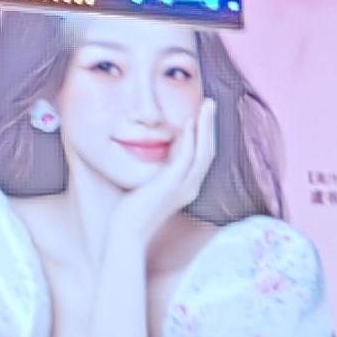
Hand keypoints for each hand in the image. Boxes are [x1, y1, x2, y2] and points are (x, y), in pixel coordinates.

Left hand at [105, 98, 220, 258]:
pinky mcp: (171, 185)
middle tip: (210, 103)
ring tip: (206, 106)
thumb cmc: (131, 212)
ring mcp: (183, 186)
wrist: (126, 233)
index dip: (204, 134)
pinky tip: (188, 122)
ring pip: (203, 151)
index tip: (202, 114)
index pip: (202, 155)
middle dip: (209, 125)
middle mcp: (191, 186)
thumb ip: (155, 172)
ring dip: (205, 126)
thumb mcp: (147, 187)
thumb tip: (149, 154)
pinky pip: (186, 158)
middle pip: (209, 150)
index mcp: (187, 186)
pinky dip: (191, 139)